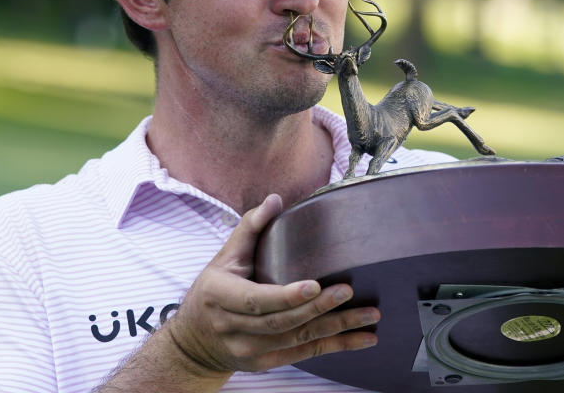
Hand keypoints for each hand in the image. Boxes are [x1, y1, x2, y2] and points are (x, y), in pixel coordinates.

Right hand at [165, 194, 379, 375]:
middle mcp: (233, 327)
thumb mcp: (223, 257)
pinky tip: (363, 340)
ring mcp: (248, 350)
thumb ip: (250, 227)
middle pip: (281, 322)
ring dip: (337, 330)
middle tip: (348, 291)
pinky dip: (336, 346)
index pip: (255, 300)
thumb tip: (275, 199)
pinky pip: (304, 354)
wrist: (194, 341)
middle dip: (318, 308)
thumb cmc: (213, 290)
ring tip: (369, 317)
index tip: (315, 284)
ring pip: (298, 340)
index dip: (286, 296)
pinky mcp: (264, 363)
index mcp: (220, 295)